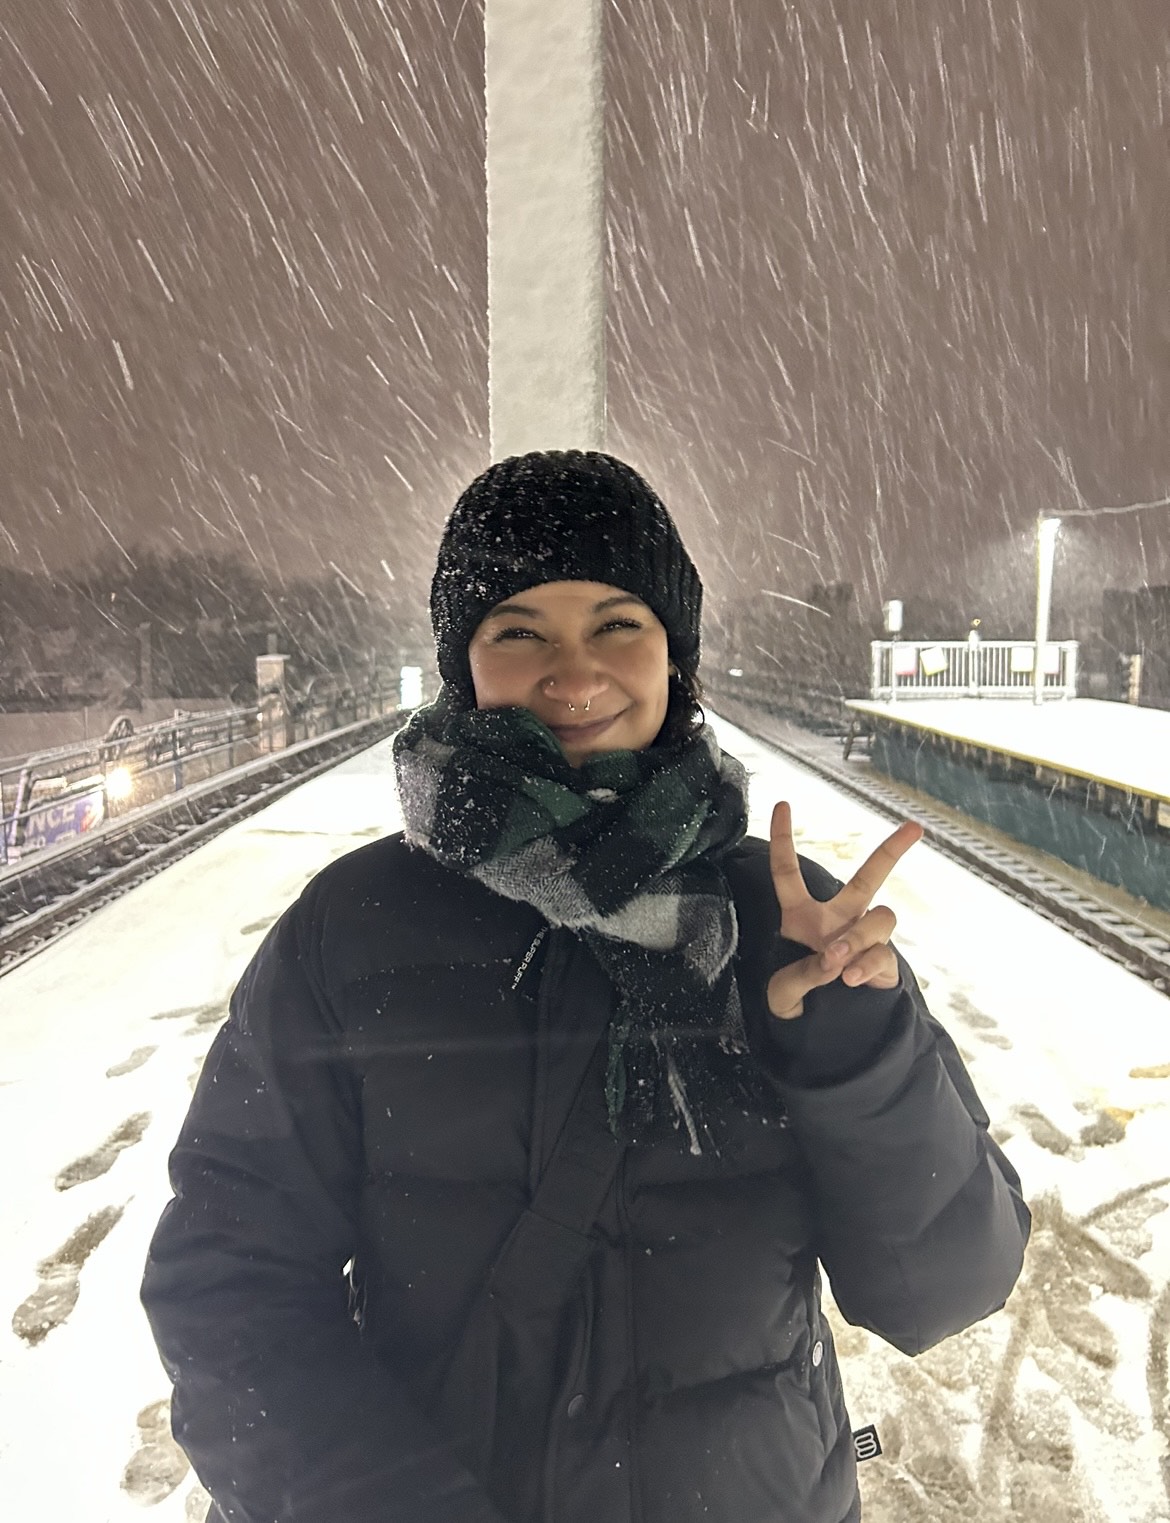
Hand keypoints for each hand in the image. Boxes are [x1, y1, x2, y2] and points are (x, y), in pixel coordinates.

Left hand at [766, 801, 922, 1020]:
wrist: (820, 1030)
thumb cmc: (793, 1000)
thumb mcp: (781, 993)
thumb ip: (801, 976)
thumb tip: (834, 959)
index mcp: (800, 917)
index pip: (788, 874)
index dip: (784, 840)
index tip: (782, 804)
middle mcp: (837, 919)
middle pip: (867, 878)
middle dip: (892, 851)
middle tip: (915, 827)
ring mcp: (863, 938)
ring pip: (881, 917)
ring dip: (860, 936)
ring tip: (838, 960)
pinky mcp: (882, 961)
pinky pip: (883, 953)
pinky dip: (867, 965)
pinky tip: (851, 979)